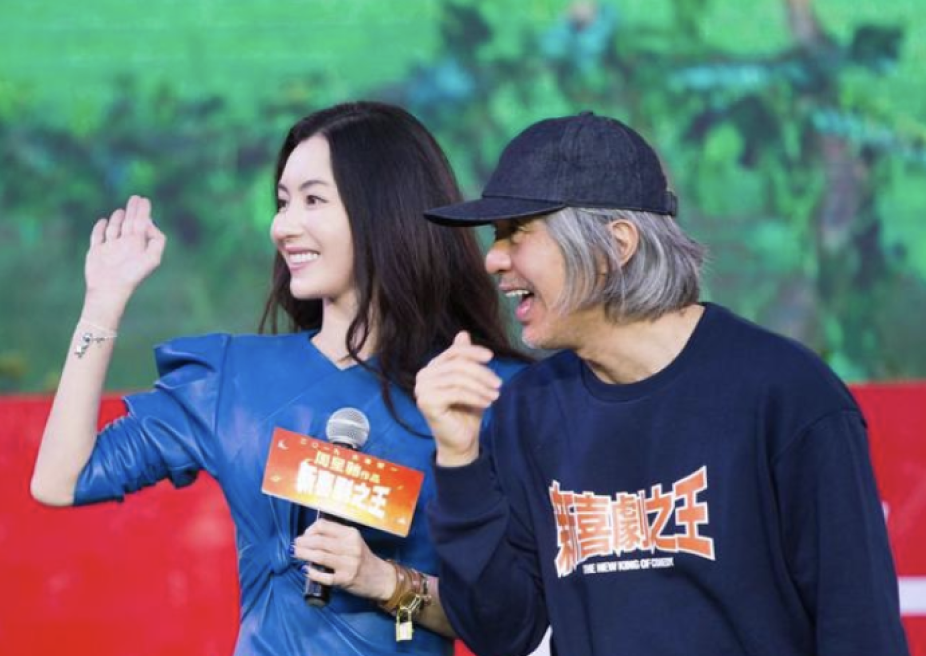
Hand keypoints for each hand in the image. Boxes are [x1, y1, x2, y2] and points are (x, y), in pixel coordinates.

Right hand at [83, 195, 165, 324]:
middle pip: (129, 223)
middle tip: (135, 198)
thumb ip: (157, 240)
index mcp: (138, 245)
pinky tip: (103, 221)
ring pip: (114, 229)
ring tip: (121, 211)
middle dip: (133, 210)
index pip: (142, 224)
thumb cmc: (133, 275)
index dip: (144, 212)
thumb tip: (149, 224)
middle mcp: (125, 245)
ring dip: (117, 219)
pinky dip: (99, 228)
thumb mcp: (153, 258)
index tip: (144, 200)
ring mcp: (110, 248)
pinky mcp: (95, 252)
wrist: (110, 289)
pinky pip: (97, 237)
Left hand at [294, 518, 395, 601]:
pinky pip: (324, 576)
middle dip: (303, 542)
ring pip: (320, 556)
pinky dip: (312, 572)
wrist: (380, 578)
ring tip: (295, 553)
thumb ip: (336, 537)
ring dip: (303, 554)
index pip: (324, 526)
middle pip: (320, 541)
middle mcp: (350, 547)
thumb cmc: (362, 558)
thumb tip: (308, 536)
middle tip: (294, 545)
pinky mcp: (345, 579)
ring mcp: (348, 564)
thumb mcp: (353, 541)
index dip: (310, 530)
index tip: (305, 536)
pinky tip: (305, 570)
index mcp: (351, 534)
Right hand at [415, 331, 501, 466]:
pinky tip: (486, 403)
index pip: (453, 352)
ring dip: (481, 386)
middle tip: (498, 384)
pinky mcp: (426, 402)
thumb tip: (462, 333)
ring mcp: (422, 389)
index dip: (473, 352)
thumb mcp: (471, 382)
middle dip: (481, 373)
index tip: (491, 357)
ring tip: (495, 395)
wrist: (461, 441)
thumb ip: (466, 360)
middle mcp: (423, 376)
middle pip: (457, 364)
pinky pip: (456, 392)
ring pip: (458, 378)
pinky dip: (475, 396)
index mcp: (432, 368)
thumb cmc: (466, 412)